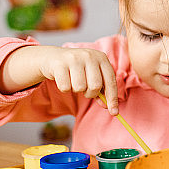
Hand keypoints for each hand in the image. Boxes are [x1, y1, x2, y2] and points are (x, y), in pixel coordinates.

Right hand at [0, 45, 118, 114]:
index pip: (110, 81)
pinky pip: (65, 87)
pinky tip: (63, 79)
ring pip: (79, 87)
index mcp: (102, 58)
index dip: (112, 98)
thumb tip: (109, 108)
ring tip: (73, 81)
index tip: (114, 113)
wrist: (54, 57)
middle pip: (95, 86)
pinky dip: (64, 88)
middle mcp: (89, 56)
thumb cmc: (78, 70)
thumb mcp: (92, 76)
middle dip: (90, 94)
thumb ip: (102, 90)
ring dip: (76, 90)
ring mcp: (74, 58)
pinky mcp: (59, 64)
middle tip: (84, 90)